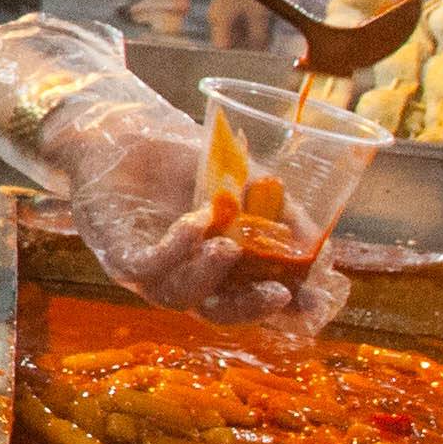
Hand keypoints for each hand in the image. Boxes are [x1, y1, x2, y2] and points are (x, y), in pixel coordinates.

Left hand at [52, 99, 350, 330]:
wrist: (124, 132)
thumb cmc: (185, 161)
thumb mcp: (248, 183)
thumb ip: (283, 215)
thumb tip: (323, 253)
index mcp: (217, 268)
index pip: (252, 300)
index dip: (283, 309)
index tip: (315, 305)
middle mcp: (184, 276)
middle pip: (218, 312)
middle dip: (252, 309)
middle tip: (282, 295)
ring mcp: (150, 269)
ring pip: (179, 297)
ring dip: (208, 276)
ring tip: (229, 247)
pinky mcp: (118, 253)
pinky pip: (146, 267)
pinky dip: (175, 250)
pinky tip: (196, 223)